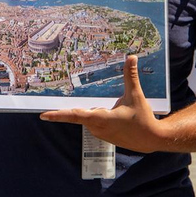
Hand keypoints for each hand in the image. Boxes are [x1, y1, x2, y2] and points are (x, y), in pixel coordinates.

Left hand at [40, 55, 163, 152]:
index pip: (75, 115)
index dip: (58, 115)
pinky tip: (105, 111)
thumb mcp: (135, 95)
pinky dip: (95, 115)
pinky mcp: (105, 135)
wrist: (151, 139)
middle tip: (49, 107)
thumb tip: (131, 57)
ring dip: (87, 111)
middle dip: (68, 110)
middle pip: (79, 115)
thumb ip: (130, 76)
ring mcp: (100, 133)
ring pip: (88, 118)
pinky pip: (94, 122)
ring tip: (87, 107)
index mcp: (101, 119)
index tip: (43, 115)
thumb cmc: (143, 119)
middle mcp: (97, 128)